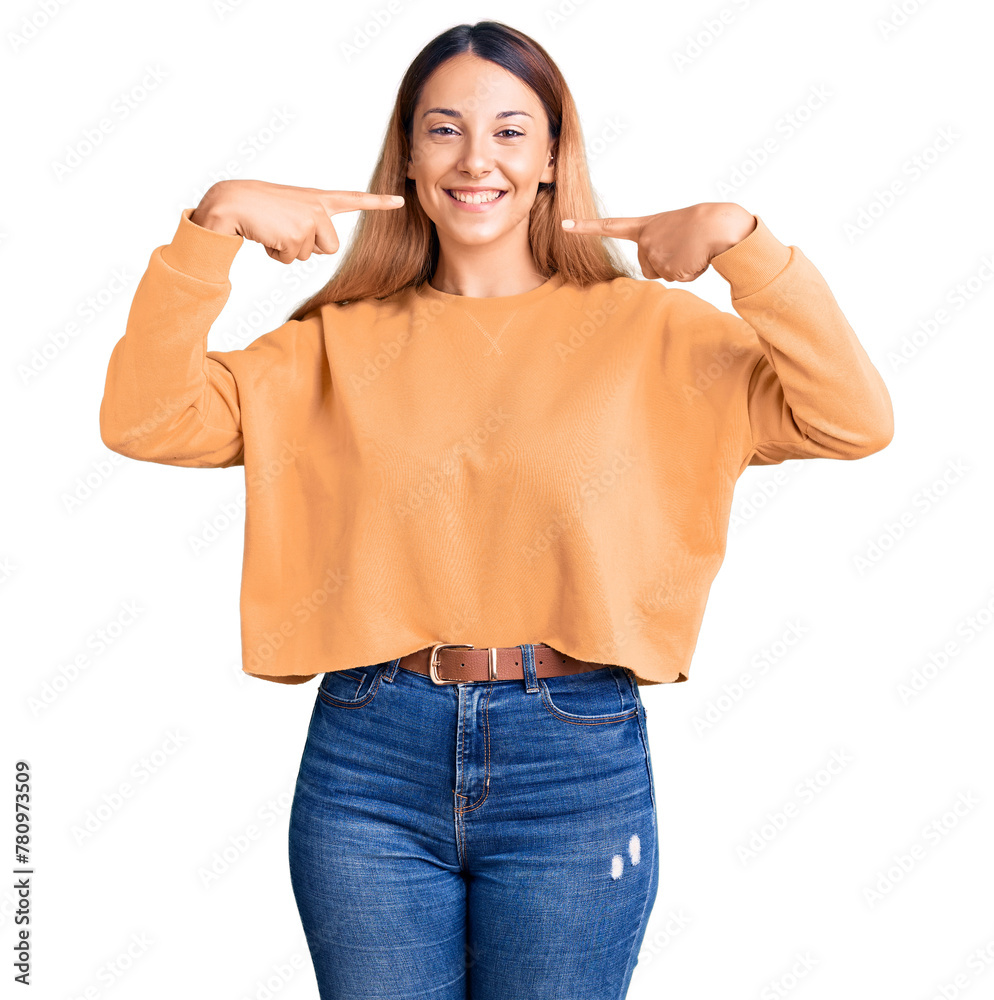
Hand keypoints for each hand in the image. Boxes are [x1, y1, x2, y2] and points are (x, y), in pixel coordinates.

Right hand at [190, 179, 405, 263]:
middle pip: (330, 248)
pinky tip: (267, 235)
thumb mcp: (290, 211)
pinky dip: (277, 254)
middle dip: (308, 248)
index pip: (353, 200)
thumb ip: (311, 224)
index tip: (400, 201)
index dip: (378, 203)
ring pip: (311, 256)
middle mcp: (318, 206)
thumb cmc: (257, 208)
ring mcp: (309, 220)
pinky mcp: (298, 234)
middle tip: (284, 230)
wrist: (232, 202)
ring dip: (290, 251)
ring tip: (274, 230)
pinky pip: (292, 260)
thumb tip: (321, 247)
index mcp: (317, 199)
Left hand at [560, 202, 755, 281]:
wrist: (721, 226)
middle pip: (648, 267)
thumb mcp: (676, 227)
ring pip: (663, 274)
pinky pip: (678, 279)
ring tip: (693, 250)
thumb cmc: (705, 224)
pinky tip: (697, 258)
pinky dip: (690, 273)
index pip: (611, 226)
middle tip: (685, 247)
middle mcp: (646, 241)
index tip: (564, 225)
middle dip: (666, 264)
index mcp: (647, 225)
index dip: (586, 227)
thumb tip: (660, 267)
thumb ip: (661, 243)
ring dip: (680, 268)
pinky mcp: (667, 269)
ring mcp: (655, 255)